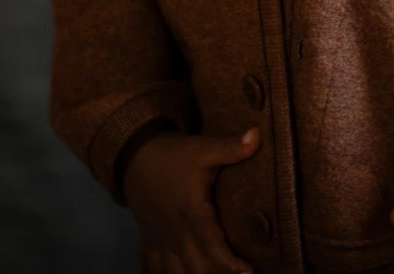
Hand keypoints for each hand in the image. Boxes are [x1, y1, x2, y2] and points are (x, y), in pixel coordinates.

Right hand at [123, 125, 260, 273]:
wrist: (135, 155)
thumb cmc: (174, 154)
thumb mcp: (203, 148)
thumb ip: (231, 148)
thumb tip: (259, 135)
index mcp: (192, 212)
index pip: (212, 246)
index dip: (230, 264)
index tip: (249, 273)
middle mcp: (176, 233)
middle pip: (197, 268)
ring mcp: (161, 240)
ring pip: (176, 273)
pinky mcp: (150, 242)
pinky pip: (154, 269)